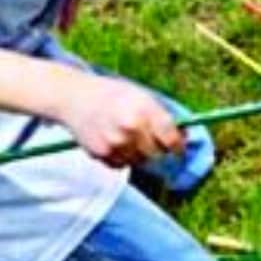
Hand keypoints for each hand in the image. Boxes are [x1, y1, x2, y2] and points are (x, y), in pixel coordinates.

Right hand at [61, 76, 184, 166]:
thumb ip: (162, 117)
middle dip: (158, 150)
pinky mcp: (102, 154)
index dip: (178, 146)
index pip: (171, 139)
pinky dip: (122, 157)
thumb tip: (184, 138)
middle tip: (153, 142)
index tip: (178, 149)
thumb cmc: (115, 95)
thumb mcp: (142, 97)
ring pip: (139, 161)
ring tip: (127, 136)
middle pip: (157, 154)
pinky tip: (113, 140)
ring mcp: (115, 143)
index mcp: (144, 110)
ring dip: (139, 154)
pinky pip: (122, 165)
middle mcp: (130, 128)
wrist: (76, 97)